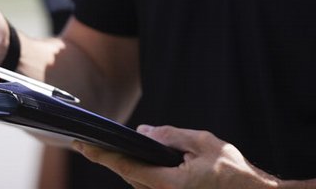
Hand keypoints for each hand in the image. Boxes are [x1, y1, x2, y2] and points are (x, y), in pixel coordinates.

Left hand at [75, 125, 278, 188]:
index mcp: (168, 183)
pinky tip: (139, 159)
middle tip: (89, 143)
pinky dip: (141, 171)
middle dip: (111, 157)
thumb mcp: (203, 143)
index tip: (83, 145)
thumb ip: (171, 136)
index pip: (127, 166)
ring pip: (138, 181)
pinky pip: (150, 185)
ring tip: (109, 148)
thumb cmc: (231, 171)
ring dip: (127, 165)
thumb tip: (144, 131)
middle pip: (129, 174)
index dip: (103, 155)